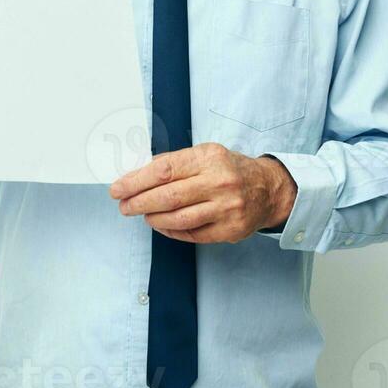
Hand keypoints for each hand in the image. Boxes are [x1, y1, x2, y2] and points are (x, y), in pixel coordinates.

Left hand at [109, 143, 296, 242]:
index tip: (119, 188)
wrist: (268, 188)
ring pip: (178, 218)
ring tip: (142, 214)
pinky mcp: (230, 229)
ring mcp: (226, 208)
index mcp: (210, 158)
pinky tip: (162, 224)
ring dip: (153, 218)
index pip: (164, 170)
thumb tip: (138, 174)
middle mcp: (220, 182)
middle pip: (168, 196)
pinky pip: (192, 234)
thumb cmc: (230, 169)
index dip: (136, 181)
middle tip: (123, 205)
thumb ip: (175, 163)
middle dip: (139, 202)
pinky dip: (171, 230)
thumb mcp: (206, 154)